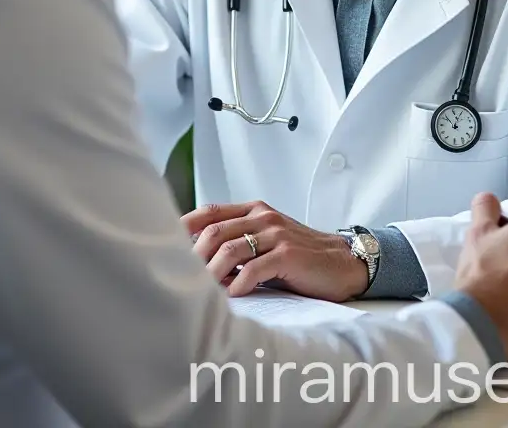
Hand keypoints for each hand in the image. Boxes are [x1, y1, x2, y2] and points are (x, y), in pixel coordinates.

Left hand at [182, 200, 367, 300]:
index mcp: (254, 210)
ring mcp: (275, 234)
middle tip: (182, 277)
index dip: (185, 226)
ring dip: (211, 273)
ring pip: (230, 249)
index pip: (210, 211)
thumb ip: (239, 242)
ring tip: (203, 291)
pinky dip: (238, 285)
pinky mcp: (288, 254)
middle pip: (214, 231)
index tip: (165, 244)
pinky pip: (254, 269)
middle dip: (193, 256)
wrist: (342, 262)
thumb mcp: (267, 240)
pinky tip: (232, 296)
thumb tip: (199, 260)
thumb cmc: (300, 256)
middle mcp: (263, 217)